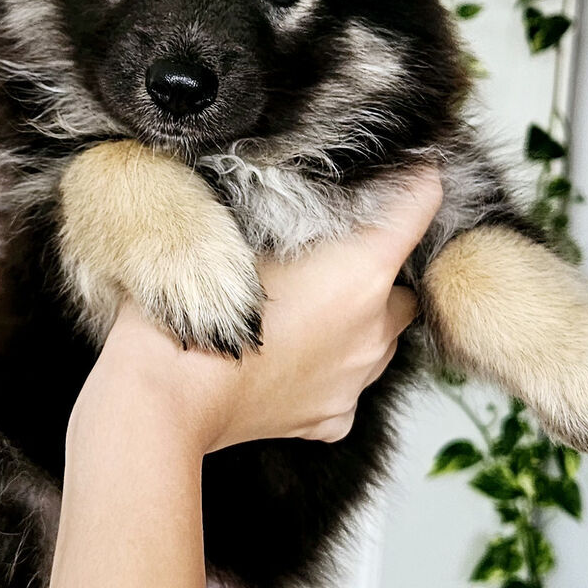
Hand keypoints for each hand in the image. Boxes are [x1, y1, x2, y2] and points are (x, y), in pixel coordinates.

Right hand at [73, 167, 442, 455]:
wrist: (166, 396)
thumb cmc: (193, 308)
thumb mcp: (235, 226)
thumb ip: (285, 206)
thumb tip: (300, 192)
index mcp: (363, 269)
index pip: (422, 202)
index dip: (416, 181)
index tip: (410, 171)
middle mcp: (375, 326)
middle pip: (402, 288)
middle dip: (375, 276)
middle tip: (325, 266)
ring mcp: (357, 377)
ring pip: (378, 340)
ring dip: (353, 326)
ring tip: (298, 317)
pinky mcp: (333, 416)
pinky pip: (345, 386)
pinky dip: (325, 373)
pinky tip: (282, 363)